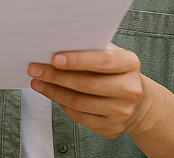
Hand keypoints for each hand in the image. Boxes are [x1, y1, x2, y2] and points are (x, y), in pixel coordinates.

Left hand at [28, 43, 147, 139]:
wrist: (138, 102)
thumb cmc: (116, 71)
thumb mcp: (111, 54)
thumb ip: (91, 48)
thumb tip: (57, 44)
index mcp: (130, 64)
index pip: (102, 61)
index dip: (77, 60)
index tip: (53, 58)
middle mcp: (130, 89)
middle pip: (88, 84)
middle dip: (57, 76)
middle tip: (35, 69)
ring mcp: (122, 112)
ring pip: (80, 103)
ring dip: (54, 92)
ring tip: (38, 82)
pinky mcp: (111, 128)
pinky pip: (80, 117)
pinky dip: (62, 105)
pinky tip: (52, 94)